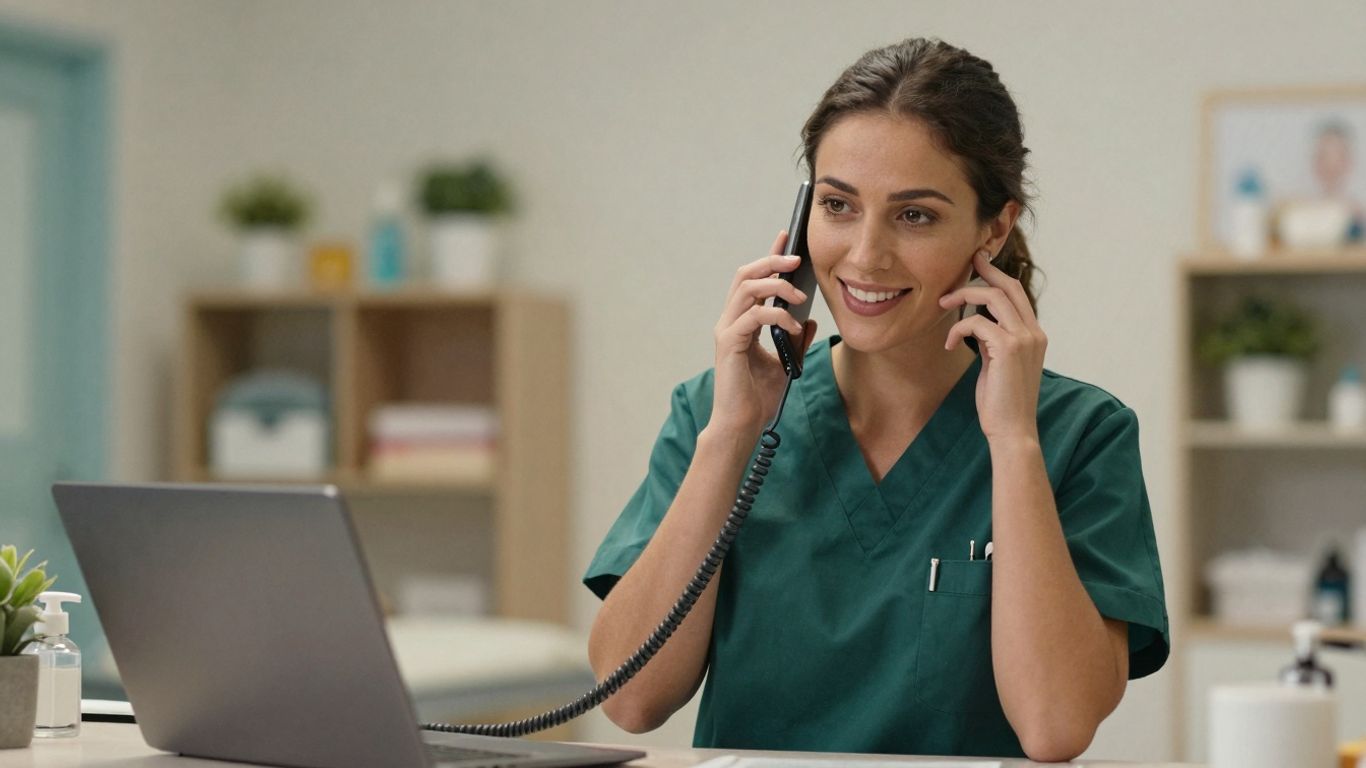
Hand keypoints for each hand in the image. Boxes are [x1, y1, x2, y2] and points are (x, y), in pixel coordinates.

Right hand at [710, 230, 817, 439]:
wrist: (743, 424)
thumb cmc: (759, 396)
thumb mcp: (786, 362)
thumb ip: (795, 339)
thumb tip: (811, 319)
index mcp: (741, 322)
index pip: (753, 280)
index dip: (769, 256)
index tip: (786, 237)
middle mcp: (730, 321)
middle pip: (745, 275)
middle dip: (772, 262)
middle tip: (797, 259)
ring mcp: (727, 330)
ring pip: (746, 289)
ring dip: (776, 286)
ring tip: (799, 294)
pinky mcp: (729, 344)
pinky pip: (754, 316)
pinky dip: (777, 316)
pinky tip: (793, 326)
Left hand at [939, 249, 1045, 443]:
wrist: (1013, 431)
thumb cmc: (1002, 402)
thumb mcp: (998, 364)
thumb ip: (994, 341)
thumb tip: (978, 323)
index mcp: (1034, 335)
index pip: (1017, 294)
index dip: (997, 276)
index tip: (979, 263)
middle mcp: (1034, 332)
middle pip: (1008, 286)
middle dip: (984, 271)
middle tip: (964, 263)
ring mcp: (1024, 338)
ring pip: (992, 297)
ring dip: (963, 296)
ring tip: (943, 304)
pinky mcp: (1008, 348)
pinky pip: (977, 322)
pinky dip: (958, 328)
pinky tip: (949, 344)